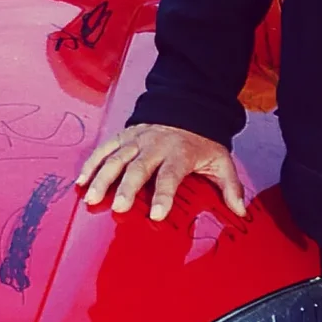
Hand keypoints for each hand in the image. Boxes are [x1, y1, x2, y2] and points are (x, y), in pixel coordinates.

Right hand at [76, 124, 246, 220]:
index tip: (156, 214)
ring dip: (102, 178)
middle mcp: (154, 146)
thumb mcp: (221, 161)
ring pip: (115, 159)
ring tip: (91, 198)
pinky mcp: (123, 136)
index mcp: (179, 153)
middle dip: (126, 188)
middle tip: (118, 207)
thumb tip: (240, 211)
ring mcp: (136, 140)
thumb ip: (230, 187)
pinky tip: (81, 181)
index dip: (163, 196)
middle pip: (138, 168)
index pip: (170, 176)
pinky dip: (91, 164)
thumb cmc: (200, 140)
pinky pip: (104, 149)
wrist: (185, 107)